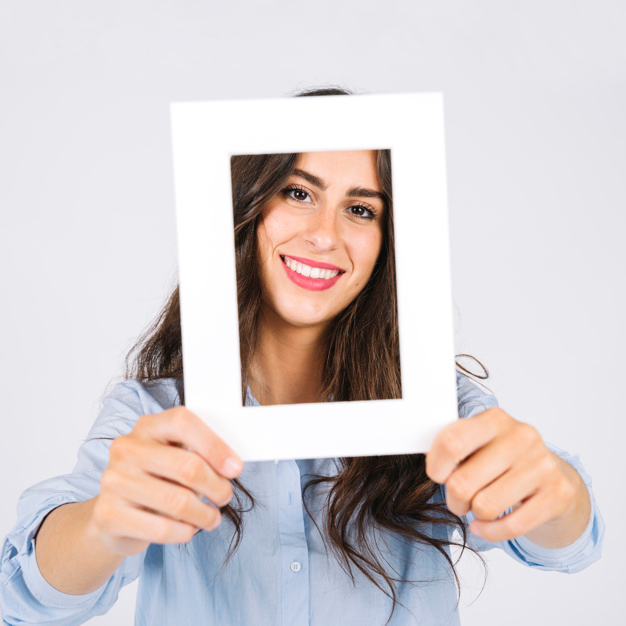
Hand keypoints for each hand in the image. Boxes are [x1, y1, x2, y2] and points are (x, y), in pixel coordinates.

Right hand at [90, 406, 242, 555]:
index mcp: (148, 426)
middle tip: (225, 496)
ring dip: (204, 514)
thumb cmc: (156, 479)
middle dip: (216, 486)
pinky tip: (189, 529)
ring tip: (211, 517)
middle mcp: (127, 448)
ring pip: (177, 502)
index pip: (183, 422)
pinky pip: (161, 528)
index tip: (235, 468)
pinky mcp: (108, 514)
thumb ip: (199, 453)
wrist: (114, 514)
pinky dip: (184, 532)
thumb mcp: (175, 456)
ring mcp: (114, 481)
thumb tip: (231, 465)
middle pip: (187, 466)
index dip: (214, 445)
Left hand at [426, 407, 588, 544]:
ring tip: (478, 506)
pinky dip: (490, 532)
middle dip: (453, 498)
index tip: (438, 474)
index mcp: (495, 419)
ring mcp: (542, 465)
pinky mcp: (557, 494)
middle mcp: (520, 437)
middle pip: (463, 482)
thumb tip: (425, 456)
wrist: (556, 477)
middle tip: (458, 498)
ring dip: (474, 514)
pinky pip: (512, 526)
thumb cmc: (504, 460)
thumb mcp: (479, 443)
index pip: (451, 442)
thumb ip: (453, 446)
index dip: (436, 466)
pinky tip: (485, 525)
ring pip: (485, 506)